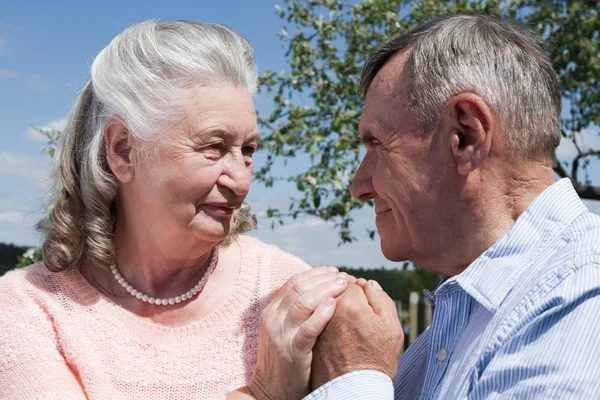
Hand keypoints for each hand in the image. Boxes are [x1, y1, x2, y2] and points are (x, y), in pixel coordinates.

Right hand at [248, 266, 349, 399]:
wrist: (269, 391)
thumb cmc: (284, 359)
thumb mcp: (282, 330)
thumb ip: (295, 311)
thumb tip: (319, 289)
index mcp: (271, 311)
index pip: (293, 282)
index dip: (315, 273)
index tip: (333, 271)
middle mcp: (273, 319)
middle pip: (299, 288)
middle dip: (323, 279)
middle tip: (343, 276)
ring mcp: (281, 335)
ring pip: (303, 303)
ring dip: (326, 290)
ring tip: (343, 285)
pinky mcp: (292, 352)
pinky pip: (308, 328)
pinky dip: (321, 314)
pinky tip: (334, 305)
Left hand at [310, 280, 403, 390]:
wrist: (354, 390)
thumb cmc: (377, 359)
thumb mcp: (391, 329)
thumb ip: (381, 300)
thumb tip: (368, 283)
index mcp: (351, 305)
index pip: (348, 282)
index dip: (354, 284)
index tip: (358, 289)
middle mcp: (328, 311)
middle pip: (327, 288)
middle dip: (334, 285)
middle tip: (344, 292)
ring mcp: (314, 324)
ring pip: (314, 299)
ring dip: (320, 294)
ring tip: (331, 299)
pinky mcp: (305, 336)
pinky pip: (306, 315)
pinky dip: (312, 310)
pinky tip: (320, 314)